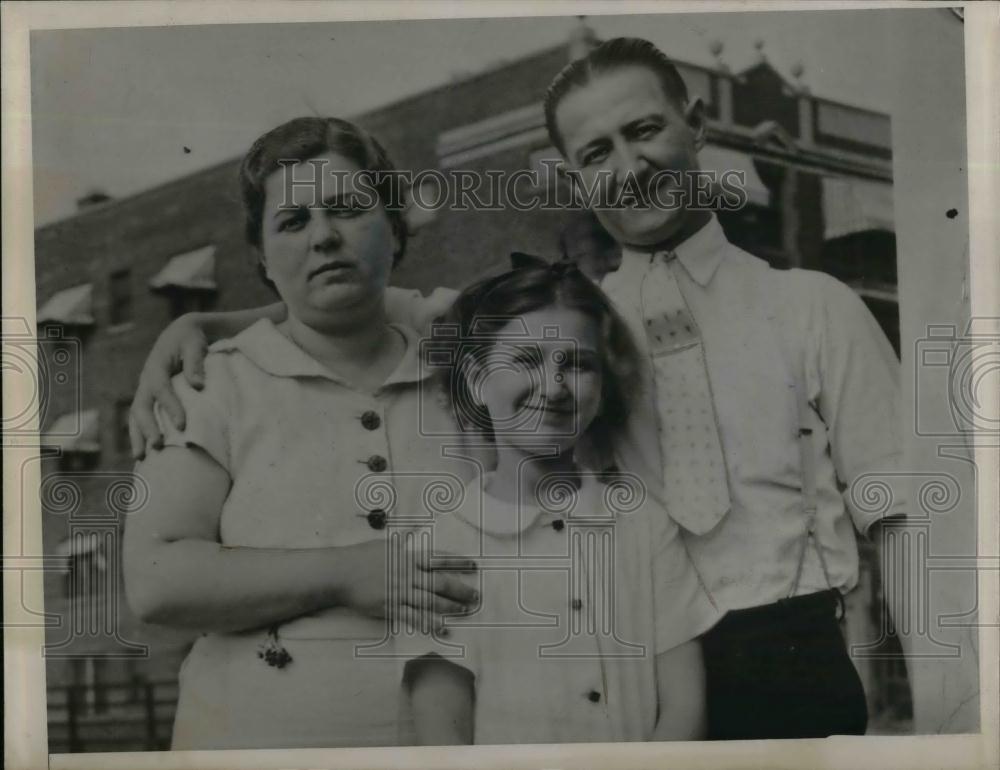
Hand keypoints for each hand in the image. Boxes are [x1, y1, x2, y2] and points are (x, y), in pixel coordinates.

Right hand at [129, 313, 208, 458]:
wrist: (180, 333)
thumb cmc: (191, 340)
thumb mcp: (194, 345)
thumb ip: (195, 363)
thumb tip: (198, 385)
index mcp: (156, 366)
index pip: (161, 389)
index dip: (170, 407)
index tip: (181, 425)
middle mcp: (146, 380)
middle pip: (141, 406)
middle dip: (148, 427)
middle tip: (158, 446)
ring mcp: (145, 390)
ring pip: (136, 415)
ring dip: (138, 436)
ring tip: (142, 458)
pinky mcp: (149, 397)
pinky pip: (140, 418)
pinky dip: (139, 434)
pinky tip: (143, 452)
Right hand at [342, 538, 477, 633]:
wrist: (340, 573)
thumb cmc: (361, 556)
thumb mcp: (385, 544)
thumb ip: (403, 542)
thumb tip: (413, 534)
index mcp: (408, 557)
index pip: (439, 559)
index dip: (458, 562)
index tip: (474, 565)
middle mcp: (408, 574)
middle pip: (440, 583)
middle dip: (460, 590)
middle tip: (476, 596)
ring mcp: (400, 592)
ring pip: (430, 601)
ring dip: (450, 607)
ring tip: (465, 611)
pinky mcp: (391, 608)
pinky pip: (414, 617)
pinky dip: (429, 623)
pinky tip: (442, 629)